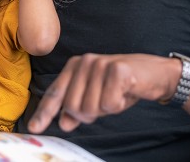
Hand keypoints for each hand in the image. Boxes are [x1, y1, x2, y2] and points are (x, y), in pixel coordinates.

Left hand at [27, 53, 178, 132]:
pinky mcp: (117, 69)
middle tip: (106, 102)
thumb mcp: (97, 97)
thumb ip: (78, 108)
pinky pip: (109, 104)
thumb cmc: (123, 85)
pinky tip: (126, 93)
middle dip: (89, 114)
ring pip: (90, 107)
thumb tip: (63, 122)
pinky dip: (119, 105)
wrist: (155, 73)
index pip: (56, 93)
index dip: (45, 112)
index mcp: (75, 66)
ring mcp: (100, 64)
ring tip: (117, 95)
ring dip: (106, 109)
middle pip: (73, 107)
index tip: (35, 127)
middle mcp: (84, 62)